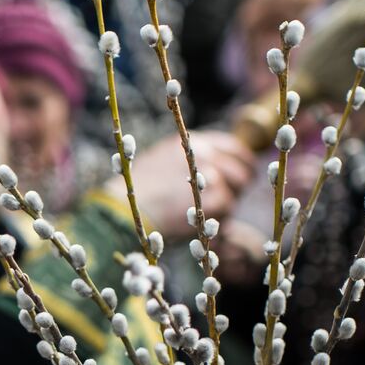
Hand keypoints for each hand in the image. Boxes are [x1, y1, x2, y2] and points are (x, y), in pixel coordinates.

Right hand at [130, 130, 255, 241]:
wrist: (121, 208)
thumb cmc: (139, 191)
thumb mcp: (164, 160)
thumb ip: (191, 159)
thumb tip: (216, 170)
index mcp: (192, 140)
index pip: (233, 147)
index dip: (243, 162)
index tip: (243, 175)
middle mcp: (204, 152)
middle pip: (242, 169)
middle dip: (238, 188)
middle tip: (223, 202)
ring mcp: (210, 174)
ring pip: (235, 192)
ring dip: (225, 206)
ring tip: (202, 215)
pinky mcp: (214, 197)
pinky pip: (227, 209)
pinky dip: (217, 220)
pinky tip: (199, 224)